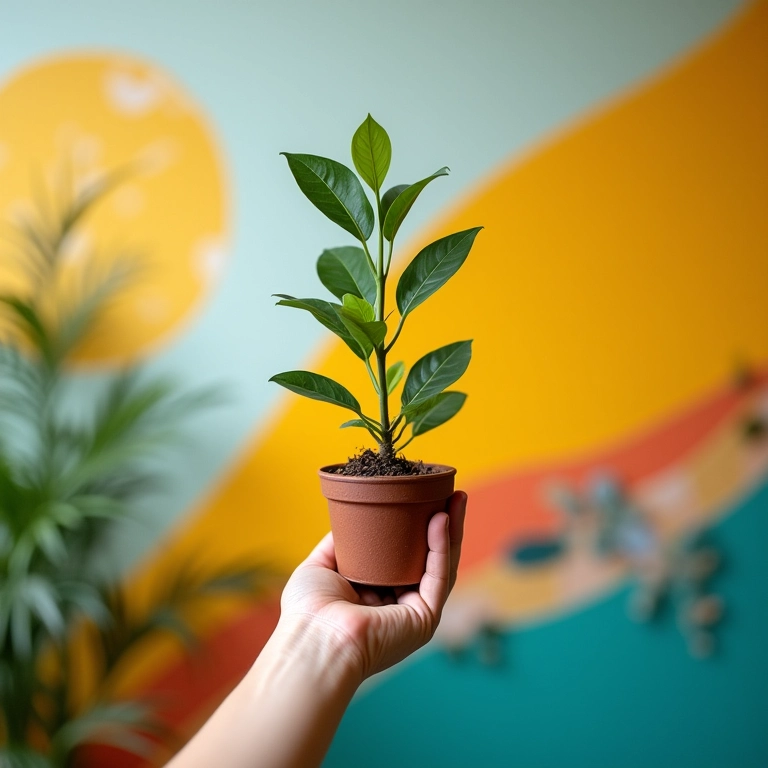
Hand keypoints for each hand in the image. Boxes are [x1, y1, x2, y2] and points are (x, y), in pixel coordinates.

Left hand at [279, 491, 466, 681]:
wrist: (313, 640)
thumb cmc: (308, 612)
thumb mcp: (320, 565)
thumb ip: (340, 543)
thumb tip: (353, 519)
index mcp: (376, 596)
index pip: (405, 557)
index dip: (416, 528)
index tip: (423, 499)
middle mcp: (398, 604)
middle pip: (429, 558)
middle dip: (444, 524)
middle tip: (451, 492)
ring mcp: (414, 612)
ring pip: (442, 565)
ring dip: (452, 531)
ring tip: (456, 498)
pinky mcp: (425, 619)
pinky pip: (439, 577)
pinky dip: (441, 547)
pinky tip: (440, 520)